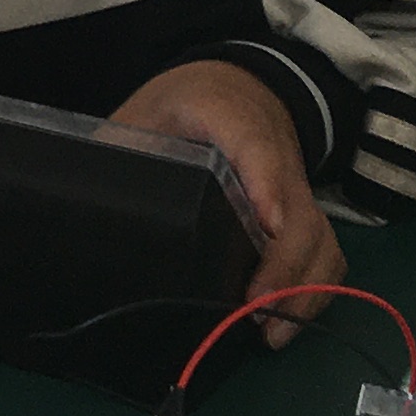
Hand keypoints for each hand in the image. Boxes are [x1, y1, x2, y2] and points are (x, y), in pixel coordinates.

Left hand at [113, 59, 342, 334]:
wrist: (236, 84)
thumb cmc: (181, 104)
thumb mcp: (145, 112)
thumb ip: (123, 149)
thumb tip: (89, 205)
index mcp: (230, 117)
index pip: (256, 147)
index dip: (267, 186)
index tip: (268, 224)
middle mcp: (276, 155)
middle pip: (301, 210)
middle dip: (285, 264)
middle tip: (253, 308)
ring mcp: (296, 187)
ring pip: (322, 239)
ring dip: (305, 286)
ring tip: (269, 331)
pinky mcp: (304, 213)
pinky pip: (325, 252)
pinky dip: (314, 288)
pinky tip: (284, 320)